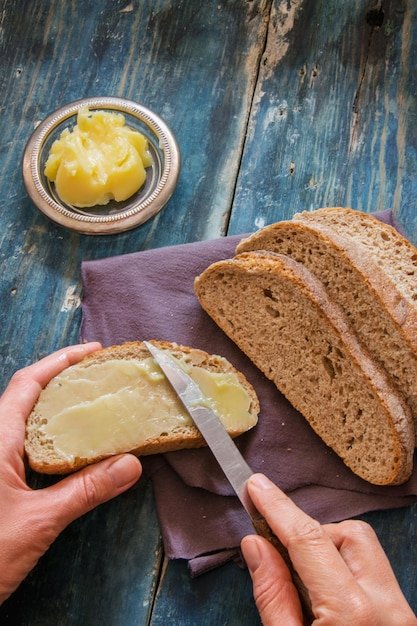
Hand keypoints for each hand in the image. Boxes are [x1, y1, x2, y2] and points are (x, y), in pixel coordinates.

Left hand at [0, 343, 141, 604]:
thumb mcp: (39, 521)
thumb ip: (85, 490)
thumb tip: (131, 464)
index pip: (28, 383)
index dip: (60, 361)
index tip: (94, 351)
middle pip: (26, 396)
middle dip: (62, 379)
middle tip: (100, 375)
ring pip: (25, 421)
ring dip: (57, 407)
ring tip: (92, 402)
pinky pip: (25, 446)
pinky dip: (52, 437)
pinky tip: (73, 447)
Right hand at [241, 474, 416, 625]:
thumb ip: (273, 596)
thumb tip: (257, 545)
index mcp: (353, 615)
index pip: (310, 539)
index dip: (278, 508)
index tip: (256, 486)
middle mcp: (387, 607)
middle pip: (350, 533)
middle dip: (313, 533)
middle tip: (282, 556)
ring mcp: (400, 613)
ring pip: (365, 549)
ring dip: (329, 552)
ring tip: (306, 586)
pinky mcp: (401, 618)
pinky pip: (373, 573)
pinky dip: (344, 571)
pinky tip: (325, 598)